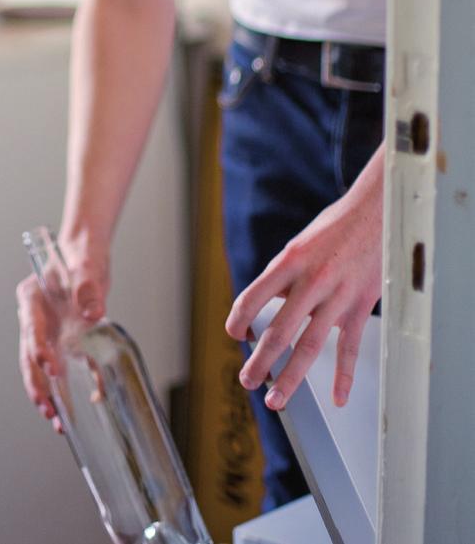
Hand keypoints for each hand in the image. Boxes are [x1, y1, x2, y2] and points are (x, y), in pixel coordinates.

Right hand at [17, 234, 109, 432]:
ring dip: (45, 393)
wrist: (86, 257)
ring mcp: (45, 332)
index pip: (31, 327)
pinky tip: (73, 409)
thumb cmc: (81, 257)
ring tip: (56, 419)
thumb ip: (87, 288)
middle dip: (36, 384)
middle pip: (28, 355)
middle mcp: (33, 318)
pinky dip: (64, 389)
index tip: (51, 367)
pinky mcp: (60, 342)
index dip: (39, 349)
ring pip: (38, 368)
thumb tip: (92, 313)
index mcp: (31, 297)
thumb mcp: (86, 266)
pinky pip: (59, 369)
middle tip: (48, 408)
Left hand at [225, 149, 383, 410]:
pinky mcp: (361, 307)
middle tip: (247, 380)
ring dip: (291, 378)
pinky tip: (336, 397)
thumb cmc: (335, 227)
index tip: (233, 334)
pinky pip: (349, 348)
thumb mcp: (300, 244)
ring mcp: (338, 297)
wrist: (378, 212)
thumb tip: (268, 306)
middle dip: (260, 362)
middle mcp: (311, 281)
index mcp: (289, 261)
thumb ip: (285, 276)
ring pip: (310, 347)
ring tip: (276, 399)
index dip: (239, 319)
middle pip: (280, 331)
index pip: (254, 296)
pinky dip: (343, 376)